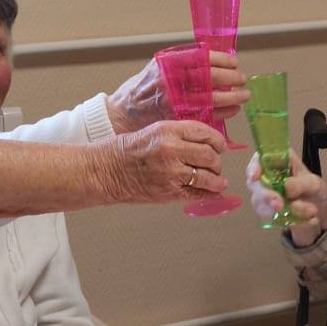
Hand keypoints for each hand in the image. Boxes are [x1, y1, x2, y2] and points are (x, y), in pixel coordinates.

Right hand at [97, 118, 227, 203]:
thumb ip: (179, 135)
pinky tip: (213, 193)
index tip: (220, 146)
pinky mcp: (169, 191)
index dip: (218, 141)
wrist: (105, 170)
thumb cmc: (126, 150)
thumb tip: (205, 143)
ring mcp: (171, 172)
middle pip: (210, 155)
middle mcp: (172, 150)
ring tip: (217, 181)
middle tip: (216, 164)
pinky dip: (210, 195)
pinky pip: (198, 194)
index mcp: (168, 130)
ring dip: (216, 179)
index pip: (205, 132)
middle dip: (217, 161)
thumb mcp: (154, 131)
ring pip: (208, 176)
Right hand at [105, 50, 247, 131]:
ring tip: (242, 97)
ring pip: (211, 99)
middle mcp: (171, 82)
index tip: (234, 62)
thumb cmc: (142, 89)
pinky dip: (222, 113)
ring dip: (231, 98)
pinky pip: (206, 116)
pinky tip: (231, 110)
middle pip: (210, 78)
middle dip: (231, 79)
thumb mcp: (158, 67)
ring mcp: (174, 102)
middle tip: (242, 80)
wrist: (122, 113)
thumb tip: (213, 57)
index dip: (222, 60)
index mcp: (167, 64)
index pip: (202, 58)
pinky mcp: (177, 120)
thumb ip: (182, 62)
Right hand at [245, 149, 326, 246]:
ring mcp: (264, 194)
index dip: (253, 166)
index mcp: (278, 161)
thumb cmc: (315, 190)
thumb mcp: (314, 184)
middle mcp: (267, 176)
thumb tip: (285, 187)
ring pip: (258, 201)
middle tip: (279, 205)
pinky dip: (282, 218)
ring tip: (306, 211)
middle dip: (265, 194)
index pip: (258, 159)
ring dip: (278, 209)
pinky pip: (266, 215)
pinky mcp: (266, 210)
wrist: (320, 213)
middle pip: (254, 183)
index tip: (255, 177)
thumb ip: (300, 184)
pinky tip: (299, 218)